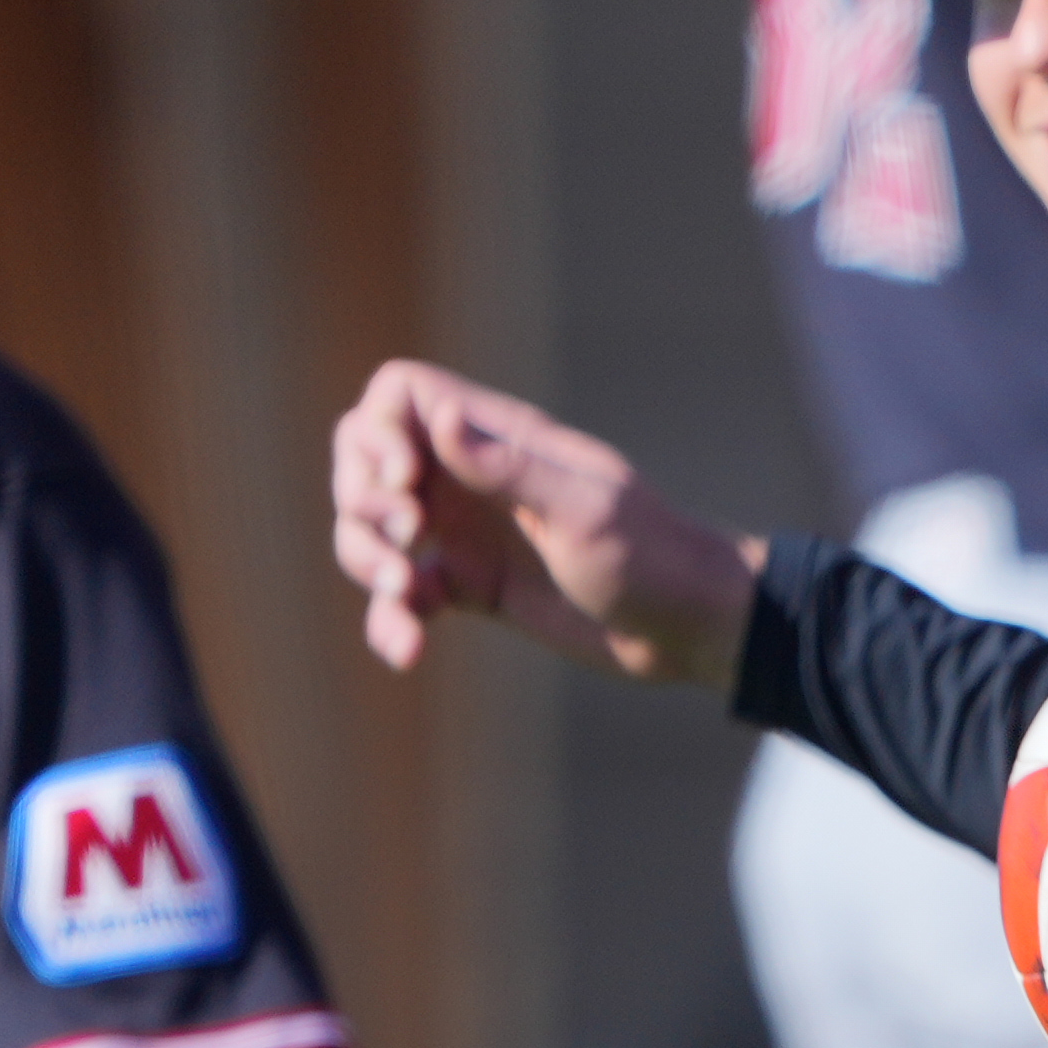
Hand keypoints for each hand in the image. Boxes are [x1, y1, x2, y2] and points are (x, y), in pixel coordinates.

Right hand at [328, 358, 765, 691]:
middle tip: (404, 542)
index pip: (401, 395)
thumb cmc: (651, 557)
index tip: (408, 482)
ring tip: (404, 600)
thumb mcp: (585, 512)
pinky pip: (402, 594)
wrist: (687, 628)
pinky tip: (407, 651)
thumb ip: (508, 468)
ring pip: (372, 530)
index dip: (379, 431)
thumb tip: (440, 417)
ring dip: (366, 563)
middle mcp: (471, 478)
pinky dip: (391, 619)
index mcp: (499, 439)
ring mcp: (465, 532)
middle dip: (360, 500)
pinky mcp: (469, 587)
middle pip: (365, 459)